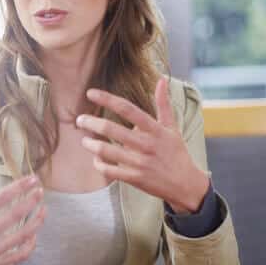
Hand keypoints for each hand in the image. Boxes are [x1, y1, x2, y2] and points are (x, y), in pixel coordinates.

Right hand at [0, 164, 46, 264]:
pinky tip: (34, 235)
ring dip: (35, 222)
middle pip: (11, 217)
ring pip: (18, 237)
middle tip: (40, 191)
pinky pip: (17, 256)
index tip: (30, 179)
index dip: (16, 188)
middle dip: (30, 202)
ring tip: (44, 210)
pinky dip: (29, 246)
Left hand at [77, 78, 209, 212]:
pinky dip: (99, 164)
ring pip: (107, 151)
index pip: (128, 109)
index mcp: (155, 129)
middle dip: (91, 123)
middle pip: (112, 129)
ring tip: (84, 140)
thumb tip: (161, 79)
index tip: (91, 93)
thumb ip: (163, 103)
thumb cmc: (176, 152)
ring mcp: (140, 162)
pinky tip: (96, 159)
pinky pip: (110, 170)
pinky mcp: (135, 179)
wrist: (186, 184)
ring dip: (91, 144)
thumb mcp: (172, 127)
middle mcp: (147, 144)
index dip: (108, 99)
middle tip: (80, 120)